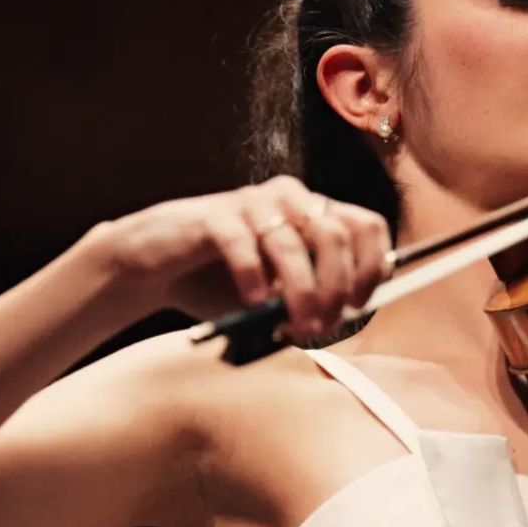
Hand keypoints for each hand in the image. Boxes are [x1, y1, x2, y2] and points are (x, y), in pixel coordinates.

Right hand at [89, 175, 391, 337]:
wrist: (156, 268)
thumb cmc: (222, 282)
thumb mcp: (276, 298)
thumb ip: (309, 302)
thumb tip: (341, 320)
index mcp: (315, 213)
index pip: (366, 226)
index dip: (371, 266)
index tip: (360, 305)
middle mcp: (291, 199)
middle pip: (335, 235)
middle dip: (335, 288)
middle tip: (324, 327)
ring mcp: (252, 203)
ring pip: (294, 243)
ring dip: (301, 291)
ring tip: (294, 327)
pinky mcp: (214, 216)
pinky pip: (244, 243)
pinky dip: (254, 276)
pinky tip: (254, 301)